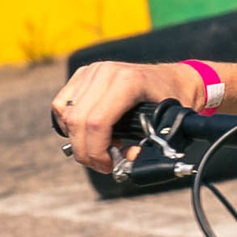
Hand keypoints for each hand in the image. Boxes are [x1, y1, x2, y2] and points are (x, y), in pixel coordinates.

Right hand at [50, 59, 206, 173]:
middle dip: (85, 151)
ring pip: (66, 113)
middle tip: (101, 164)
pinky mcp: (83, 75)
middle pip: (77, 120)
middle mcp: (106, 72)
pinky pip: (63, 104)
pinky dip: (70, 125)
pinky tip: (89, 133)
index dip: (96, 151)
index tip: (107, 165)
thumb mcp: (169, 124)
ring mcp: (92, 71)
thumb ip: (149, 145)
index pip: (97, 122)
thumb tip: (128, 158)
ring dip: (77, 139)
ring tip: (99, 148)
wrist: (173, 79)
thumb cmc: (174, 100)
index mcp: (128, 82)